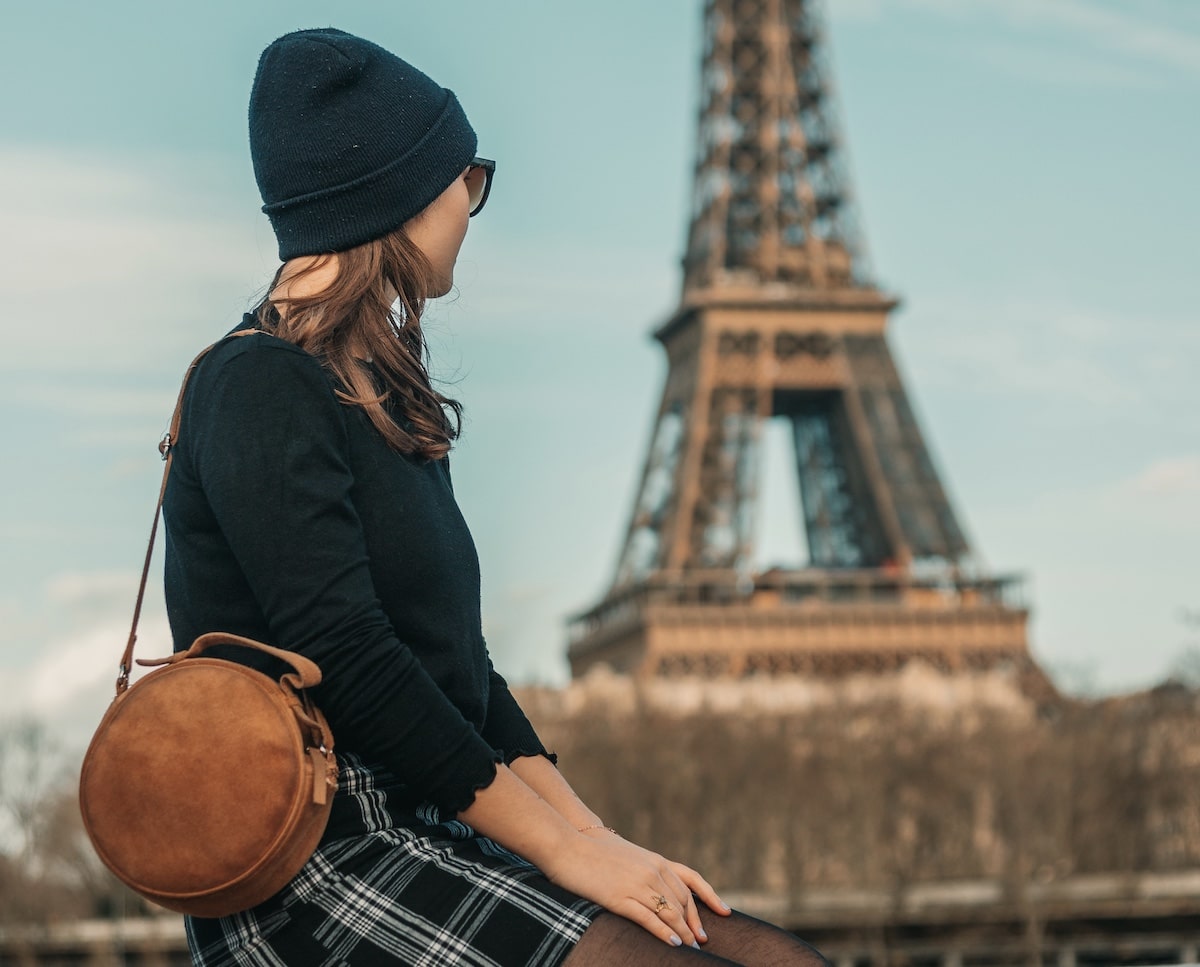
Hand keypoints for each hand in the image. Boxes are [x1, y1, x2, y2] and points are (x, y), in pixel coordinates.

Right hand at [541, 830, 730, 947]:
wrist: (569, 844)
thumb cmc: (595, 852)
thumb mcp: (629, 856)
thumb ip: (646, 870)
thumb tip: (658, 887)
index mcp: (656, 861)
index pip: (690, 885)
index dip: (707, 902)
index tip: (721, 915)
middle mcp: (652, 871)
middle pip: (683, 902)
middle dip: (694, 924)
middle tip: (702, 943)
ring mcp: (637, 884)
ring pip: (670, 913)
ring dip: (683, 934)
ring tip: (690, 950)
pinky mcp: (621, 897)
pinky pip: (649, 918)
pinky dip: (663, 933)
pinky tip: (671, 944)